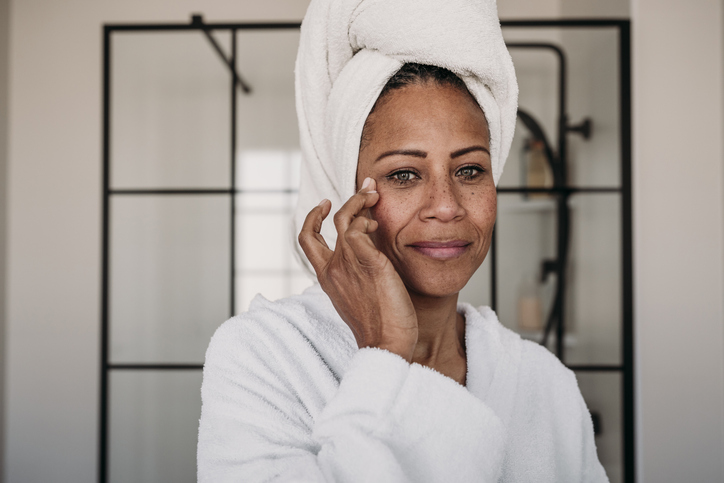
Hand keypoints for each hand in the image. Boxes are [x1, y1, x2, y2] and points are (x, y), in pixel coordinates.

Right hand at [298, 178, 417, 361]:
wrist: (386, 345)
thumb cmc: (379, 327)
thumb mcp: (359, 297)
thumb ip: (357, 275)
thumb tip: (370, 254)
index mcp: (326, 279)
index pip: (307, 242)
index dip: (313, 219)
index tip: (327, 206)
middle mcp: (331, 270)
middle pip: (316, 227)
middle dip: (333, 204)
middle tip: (360, 190)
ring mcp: (346, 265)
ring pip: (344, 218)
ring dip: (359, 201)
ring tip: (375, 197)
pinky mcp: (367, 262)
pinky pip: (358, 227)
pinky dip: (366, 218)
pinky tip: (378, 224)